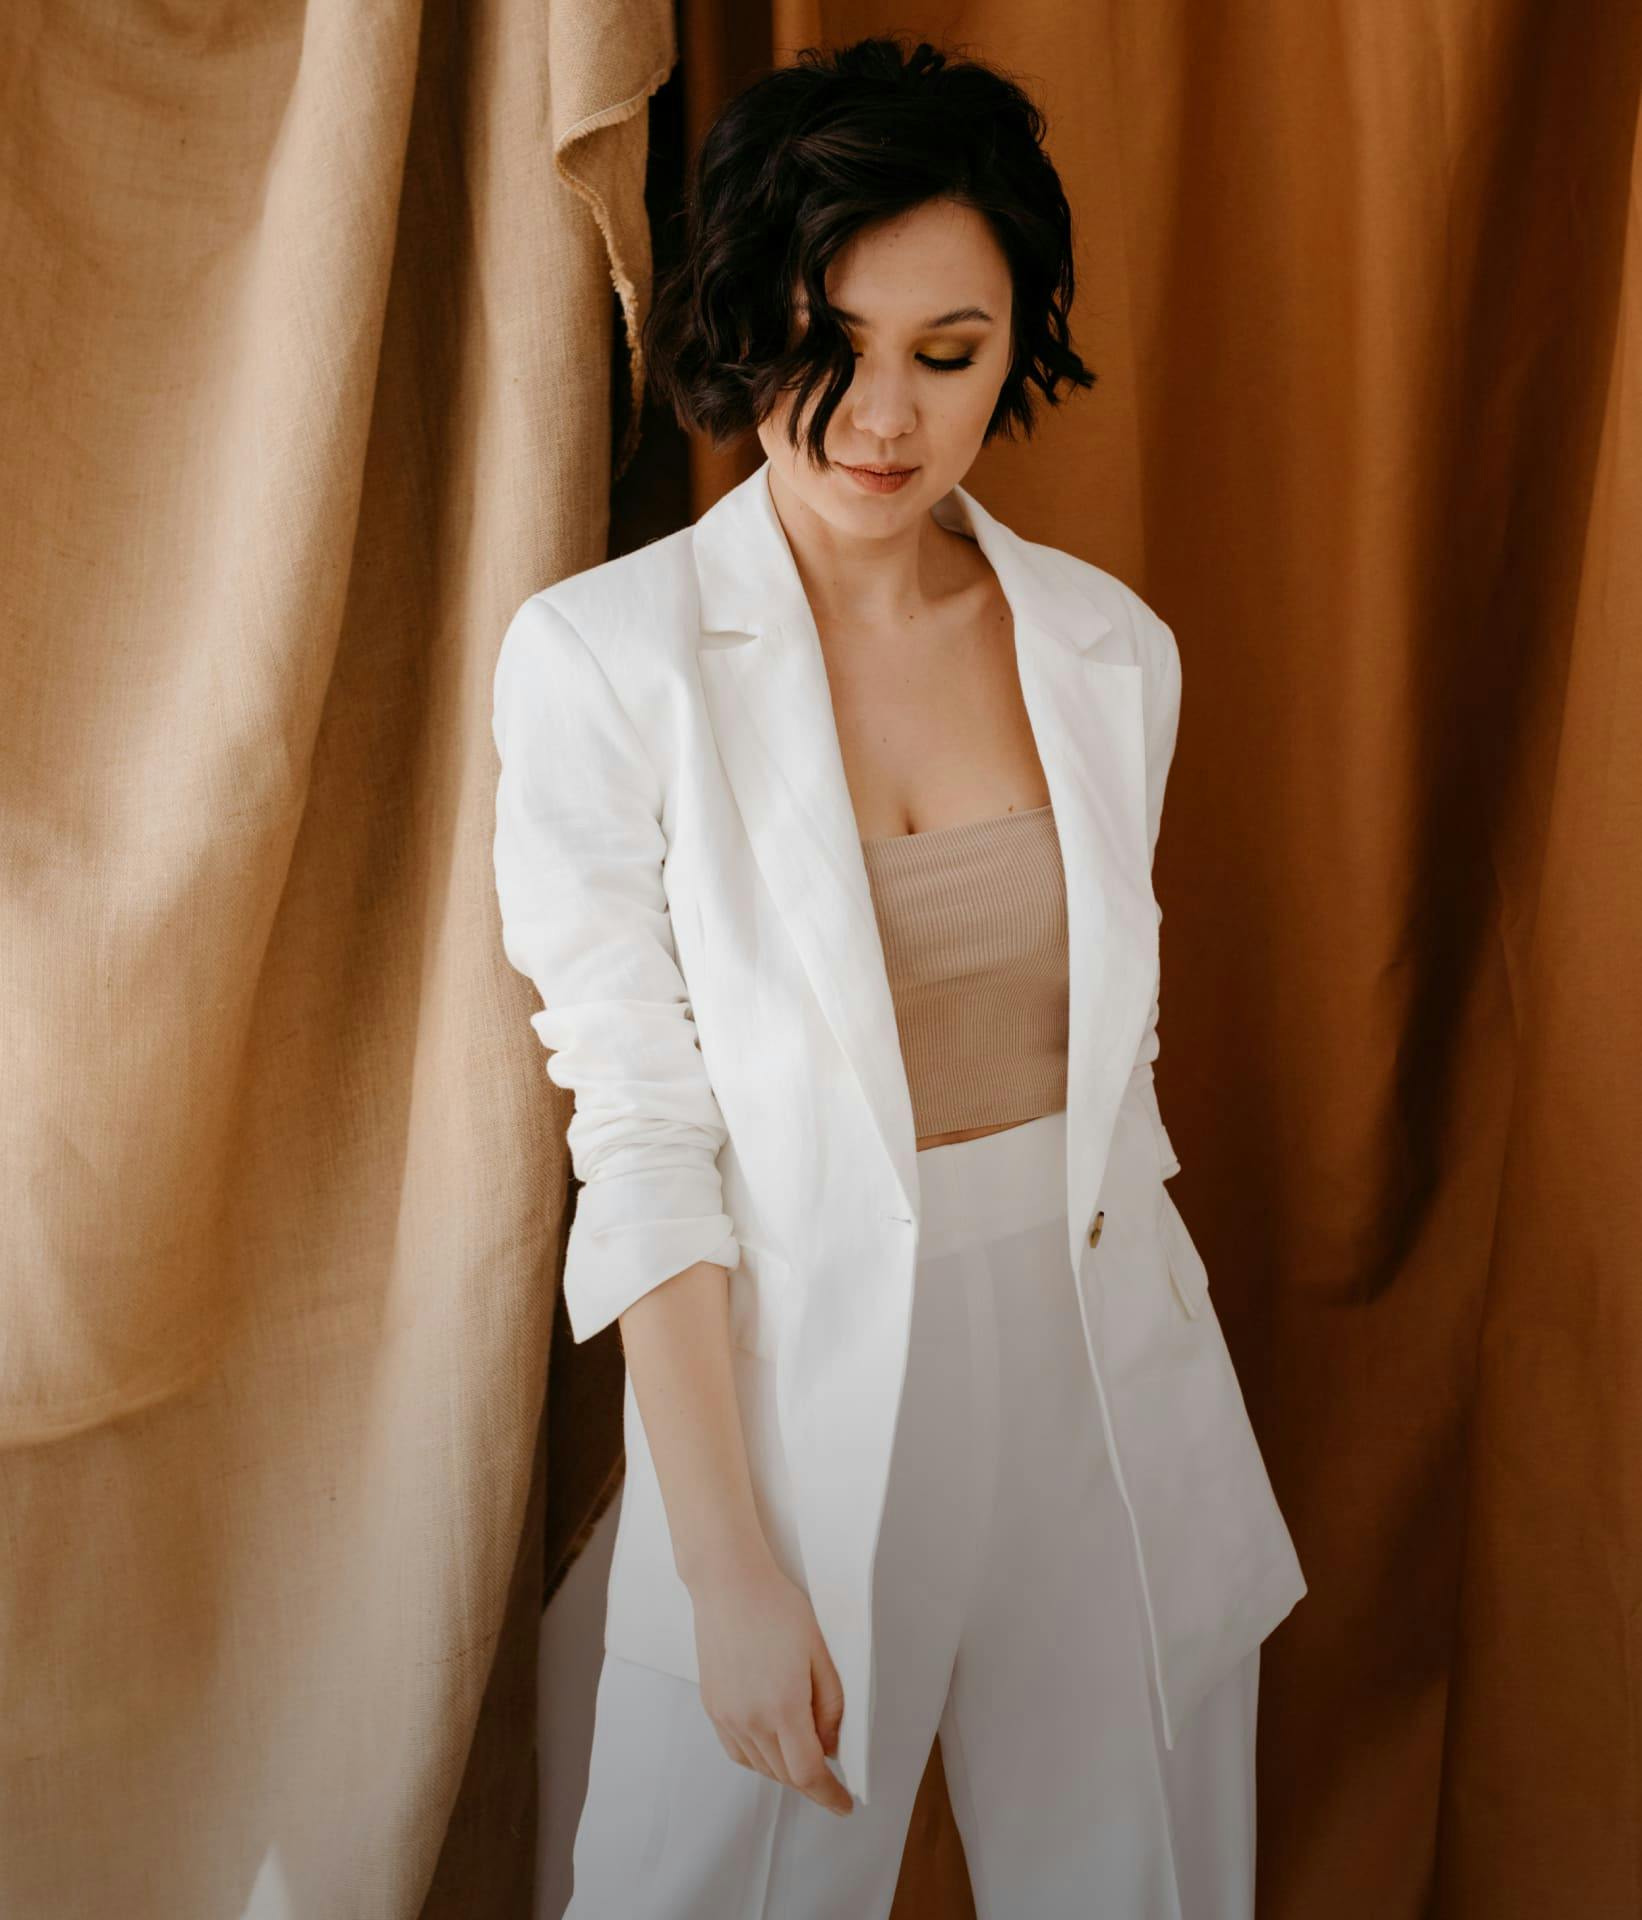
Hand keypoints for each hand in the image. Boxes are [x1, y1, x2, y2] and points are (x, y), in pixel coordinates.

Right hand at [689, 1546, 853, 1815]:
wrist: (728, 1583)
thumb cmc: (777, 1608)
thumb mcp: (819, 1652)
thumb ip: (830, 1705)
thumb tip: (831, 1745)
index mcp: (782, 1707)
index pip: (808, 1773)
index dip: (829, 1795)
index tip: (843, 1805)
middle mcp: (750, 1719)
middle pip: (784, 1775)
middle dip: (811, 1782)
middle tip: (831, 1777)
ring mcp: (727, 1715)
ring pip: (760, 1767)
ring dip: (785, 1771)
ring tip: (804, 1755)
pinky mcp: (713, 1706)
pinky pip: (738, 1751)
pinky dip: (759, 1758)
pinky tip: (772, 1744)